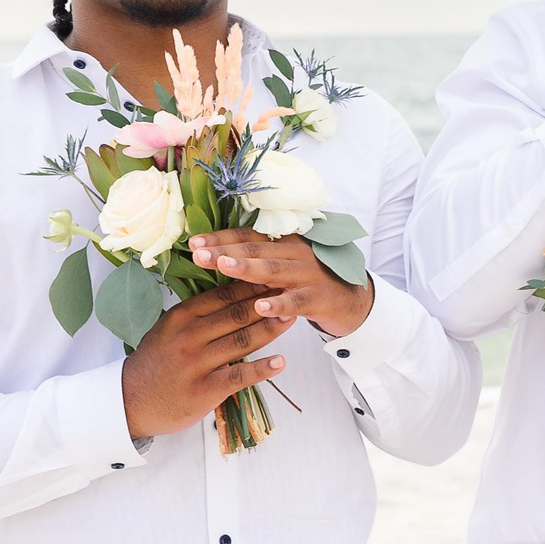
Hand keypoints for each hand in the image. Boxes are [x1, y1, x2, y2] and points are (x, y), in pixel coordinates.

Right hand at [120, 281, 284, 440]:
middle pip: (237, 313)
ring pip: (241, 340)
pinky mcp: (204, 389)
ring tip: (292, 317)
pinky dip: (262, 369)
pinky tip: (281, 362)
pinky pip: (239, 376)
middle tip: (292, 290)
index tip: (275, 275)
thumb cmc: (155, 363)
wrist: (129, 401)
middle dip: (267, 301)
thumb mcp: (169, 329)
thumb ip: (198, 313)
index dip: (252, 284)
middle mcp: (189, 336)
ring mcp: (197, 363)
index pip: (223, 294)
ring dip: (270, 328)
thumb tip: (232, 291)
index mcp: (182, 316)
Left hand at [188, 228, 375, 336]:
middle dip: (224, 251)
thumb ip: (258, 259)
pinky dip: (278, 304)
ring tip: (223, 266)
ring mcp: (308, 274)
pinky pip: (295, 301)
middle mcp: (296, 253)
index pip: (247, 237)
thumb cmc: (309, 282)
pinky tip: (260, 306)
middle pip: (255, 250)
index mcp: (283, 242)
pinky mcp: (318, 298)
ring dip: (247, 268)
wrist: (351, 301)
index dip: (220, 239)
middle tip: (198, 253)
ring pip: (273, 270)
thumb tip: (215, 256)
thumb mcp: (285, 265)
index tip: (193, 243)